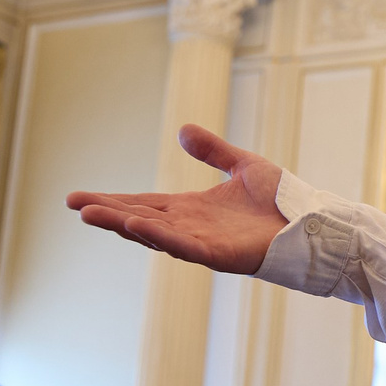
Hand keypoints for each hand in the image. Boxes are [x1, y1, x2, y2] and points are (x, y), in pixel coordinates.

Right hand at [68, 125, 288, 274]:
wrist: (312, 221)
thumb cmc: (282, 200)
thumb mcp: (242, 165)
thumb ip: (212, 150)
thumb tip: (182, 130)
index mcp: (192, 209)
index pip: (143, 204)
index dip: (113, 201)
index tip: (79, 198)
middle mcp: (191, 227)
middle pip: (139, 219)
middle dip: (106, 213)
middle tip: (73, 205)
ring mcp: (203, 243)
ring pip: (154, 233)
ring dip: (122, 224)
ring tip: (90, 214)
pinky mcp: (220, 255)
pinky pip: (183, 246)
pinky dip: (159, 237)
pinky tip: (134, 226)